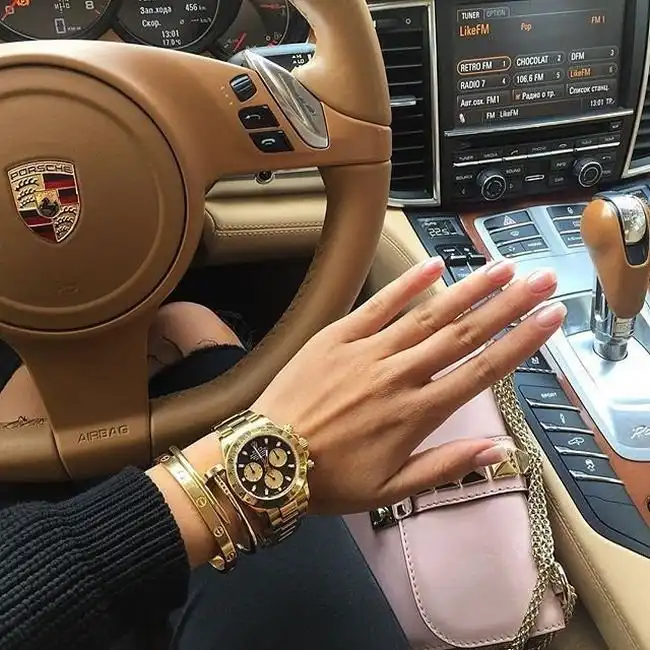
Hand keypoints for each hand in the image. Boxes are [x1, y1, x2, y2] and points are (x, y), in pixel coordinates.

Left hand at [253, 258, 565, 514]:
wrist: (263, 460)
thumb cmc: (328, 480)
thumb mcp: (391, 490)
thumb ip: (446, 467)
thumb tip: (498, 451)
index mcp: (416, 413)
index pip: (481, 370)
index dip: (520, 342)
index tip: (549, 318)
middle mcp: (398, 375)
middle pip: (464, 333)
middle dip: (508, 304)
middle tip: (542, 279)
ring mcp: (366, 351)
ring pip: (428, 314)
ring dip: (469, 288)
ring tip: (502, 267)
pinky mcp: (336, 336)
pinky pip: (378, 304)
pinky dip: (407, 283)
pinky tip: (435, 264)